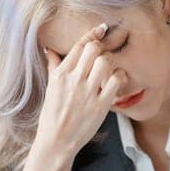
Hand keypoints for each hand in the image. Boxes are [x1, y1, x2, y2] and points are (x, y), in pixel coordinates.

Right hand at [33, 22, 130, 161]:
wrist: (56, 141)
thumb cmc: (52, 116)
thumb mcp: (50, 89)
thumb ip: (53, 67)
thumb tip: (50, 50)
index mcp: (61, 74)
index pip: (79, 46)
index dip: (92, 34)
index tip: (101, 29)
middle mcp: (74, 80)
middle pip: (93, 49)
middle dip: (101, 49)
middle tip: (104, 56)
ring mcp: (87, 93)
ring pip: (106, 62)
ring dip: (111, 62)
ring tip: (109, 70)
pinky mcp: (100, 105)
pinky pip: (115, 81)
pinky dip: (120, 77)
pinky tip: (117, 81)